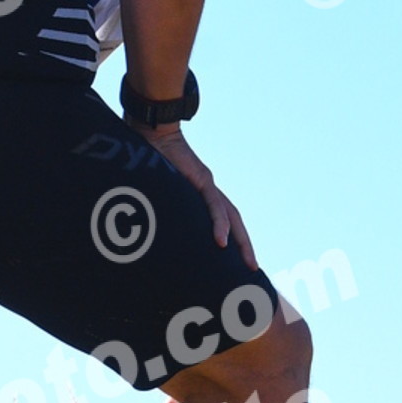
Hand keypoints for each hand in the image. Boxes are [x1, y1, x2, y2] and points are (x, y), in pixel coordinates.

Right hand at [143, 126, 256, 264]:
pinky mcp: (201, 179)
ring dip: (241, 241)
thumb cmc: (148, 162)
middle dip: (245, 247)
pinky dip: (219, 224)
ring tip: (247, 262)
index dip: (233, 240)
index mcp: (201, 195)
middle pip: (235, 222)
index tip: (238, 264)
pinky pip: (214, 205)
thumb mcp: (157, 193)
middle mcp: (209, 191)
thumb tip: (148, 233)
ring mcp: (207, 185)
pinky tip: (222, 242)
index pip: (224, 220)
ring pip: (231, 217)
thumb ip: (160, 210)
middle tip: (253, 270)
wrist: (152, 131)